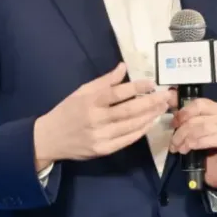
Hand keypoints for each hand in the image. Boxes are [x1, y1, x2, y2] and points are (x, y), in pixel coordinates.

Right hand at [34, 63, 174, 168]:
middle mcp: (96, 119)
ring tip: (162, 108)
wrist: (50, 138)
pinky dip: (141, 131)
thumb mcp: (81, 91)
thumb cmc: (67, 111)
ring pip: (131, 126)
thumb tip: (123, 67)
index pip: (117, 93)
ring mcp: (100, 136)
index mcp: (89, 101)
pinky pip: (127, 140)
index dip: (136, 87)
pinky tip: (150, 123)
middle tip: (167, 97)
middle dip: (151, 103)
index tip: (151, 83)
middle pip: (129, 110)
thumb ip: (104, 81)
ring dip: (150, 116)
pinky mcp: (103, 150)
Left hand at [170, 98, 216, 189]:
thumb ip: (186, 119)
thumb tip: (173, 108)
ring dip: (188, 137)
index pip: (199, 103)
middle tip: (173, 141)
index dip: (184, 112)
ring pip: (205, 127)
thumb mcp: (191, 131)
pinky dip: (197, 143)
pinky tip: (189, 149)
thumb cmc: (202, 151)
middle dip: (183, 129)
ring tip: (179, 148)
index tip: (173, 124)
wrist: (214, 173)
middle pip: (200, 116)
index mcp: (216, 110)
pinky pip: (213, 138)